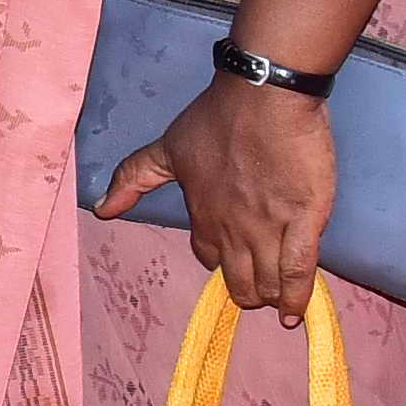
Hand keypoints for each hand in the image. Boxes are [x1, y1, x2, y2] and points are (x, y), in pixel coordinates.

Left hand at [96, 70, 337, 315]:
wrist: (264, 94)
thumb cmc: (216, 117)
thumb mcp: (168, 148)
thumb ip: (134, 177)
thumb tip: (100, 208)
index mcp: (205, 216)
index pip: (209, 257)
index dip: (219, 261)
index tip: (228, 259)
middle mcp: (234, 230)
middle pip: (239, 281)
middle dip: (246, 291)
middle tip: (257, 290)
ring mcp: (270, 227)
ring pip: (268, 281)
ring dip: (271, 295)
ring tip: (278, 302)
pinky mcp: (305, 220)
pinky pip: (299, 269)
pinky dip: (298, 295)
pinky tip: (294, 312)